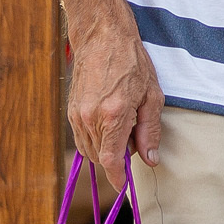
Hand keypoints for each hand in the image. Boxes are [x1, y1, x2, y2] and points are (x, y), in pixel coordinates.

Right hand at [66, 15, 163, 191]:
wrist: (102, 37)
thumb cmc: (132, 62)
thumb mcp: (152, 96)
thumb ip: (150, 131)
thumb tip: (150, 160)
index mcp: (113, 115)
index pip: (110, 161)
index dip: (117, 178)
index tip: (125, 186)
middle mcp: (90, 118)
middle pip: (100, 158)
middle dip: (117, 158)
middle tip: (134, 137)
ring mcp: (77, 115)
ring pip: (89, 150)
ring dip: (105, 149)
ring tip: (123, 124)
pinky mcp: (71, 111)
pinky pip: (82, 137)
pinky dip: (95, 139)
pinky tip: (109, 120)